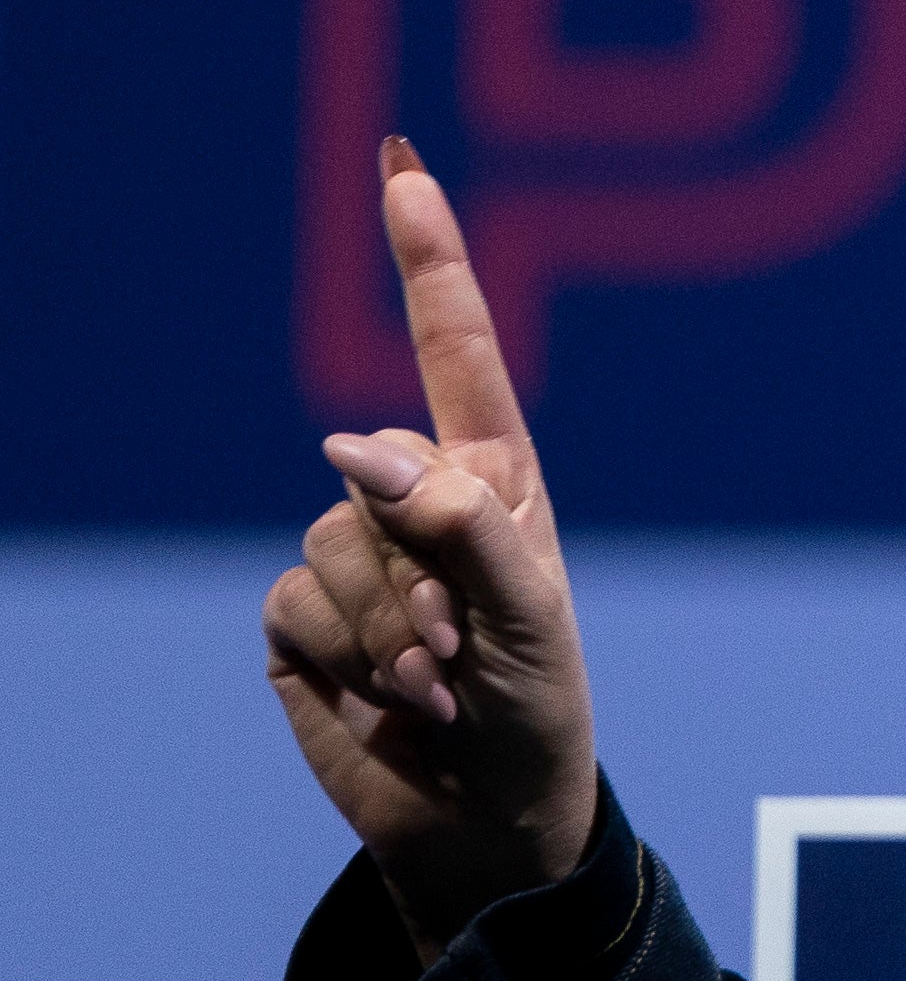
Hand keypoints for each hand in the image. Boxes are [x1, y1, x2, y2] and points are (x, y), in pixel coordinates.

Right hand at [263, 141, 600, 959]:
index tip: (403, 165)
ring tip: (440, 687)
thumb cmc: (537, 711)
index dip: (427, 256)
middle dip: (421, 579)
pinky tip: (390, 705)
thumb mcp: (530, 621)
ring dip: (389, 632)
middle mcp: (419, 503)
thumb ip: (454, 525)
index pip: (456, 349)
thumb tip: (352, 449)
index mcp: (495, 481)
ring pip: (330, 549)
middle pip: (372, 480)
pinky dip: (346, 663)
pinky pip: (293, 609)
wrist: (484, 816)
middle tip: (470, 655)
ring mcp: (355, 557)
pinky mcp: (303, 617)